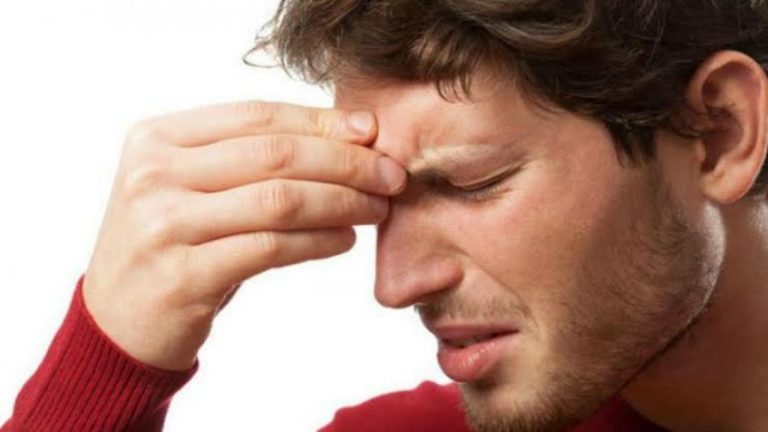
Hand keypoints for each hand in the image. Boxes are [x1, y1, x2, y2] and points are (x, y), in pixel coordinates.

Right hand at [81, 100, 405, 370]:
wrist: (118, 322)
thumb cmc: (172, 245)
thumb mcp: (192, 187)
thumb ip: (251, 158)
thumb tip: (351, 135)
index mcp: (157, 138)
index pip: (257, 116)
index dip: (321, 122)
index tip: (371, 133)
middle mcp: (154, 174)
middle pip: (275, 155)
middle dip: (347, 162)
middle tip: (391, 175)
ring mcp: (165, 225)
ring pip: (280, 200)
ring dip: (342, 202)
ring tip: (377, 208)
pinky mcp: (184, 275)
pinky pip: (272, 248)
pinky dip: (319, 241)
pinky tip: (345, 239)